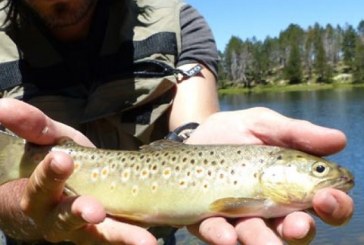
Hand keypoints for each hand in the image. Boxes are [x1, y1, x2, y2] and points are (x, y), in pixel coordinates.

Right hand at [0, 98, 156, 244]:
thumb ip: (31, 125)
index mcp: (38, 194)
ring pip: (98, 236)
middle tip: (93, 210)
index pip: (41, 185)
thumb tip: (1, 105)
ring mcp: (83, 229)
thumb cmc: (53, 161)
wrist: (62, 190)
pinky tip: (150, 242)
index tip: (61, 158)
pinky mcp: (106, 232)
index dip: (49, 173)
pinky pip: (120, 238)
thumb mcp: (46, 141)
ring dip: (119, 236)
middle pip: (64, 219)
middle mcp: (56, 218)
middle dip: (77, 213)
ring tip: (142, 241)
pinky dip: (134, 239)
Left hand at [186, 107, 353, 244]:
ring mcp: (242, 217)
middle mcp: (273, 207)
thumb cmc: (236, 130)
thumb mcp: (262, 124)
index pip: (324, 201)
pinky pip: (218, 234)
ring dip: (263, 240)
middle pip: (296, 228)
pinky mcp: (212, 221)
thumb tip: (339, 139)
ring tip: (261, 241)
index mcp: (294, 184)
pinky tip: (227, 236)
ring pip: (259, 237)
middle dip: (300, 230)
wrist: (196, 134)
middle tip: (298, 225)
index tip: (327, 196)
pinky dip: (223, 236)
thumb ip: (295, 132)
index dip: (334, 204)